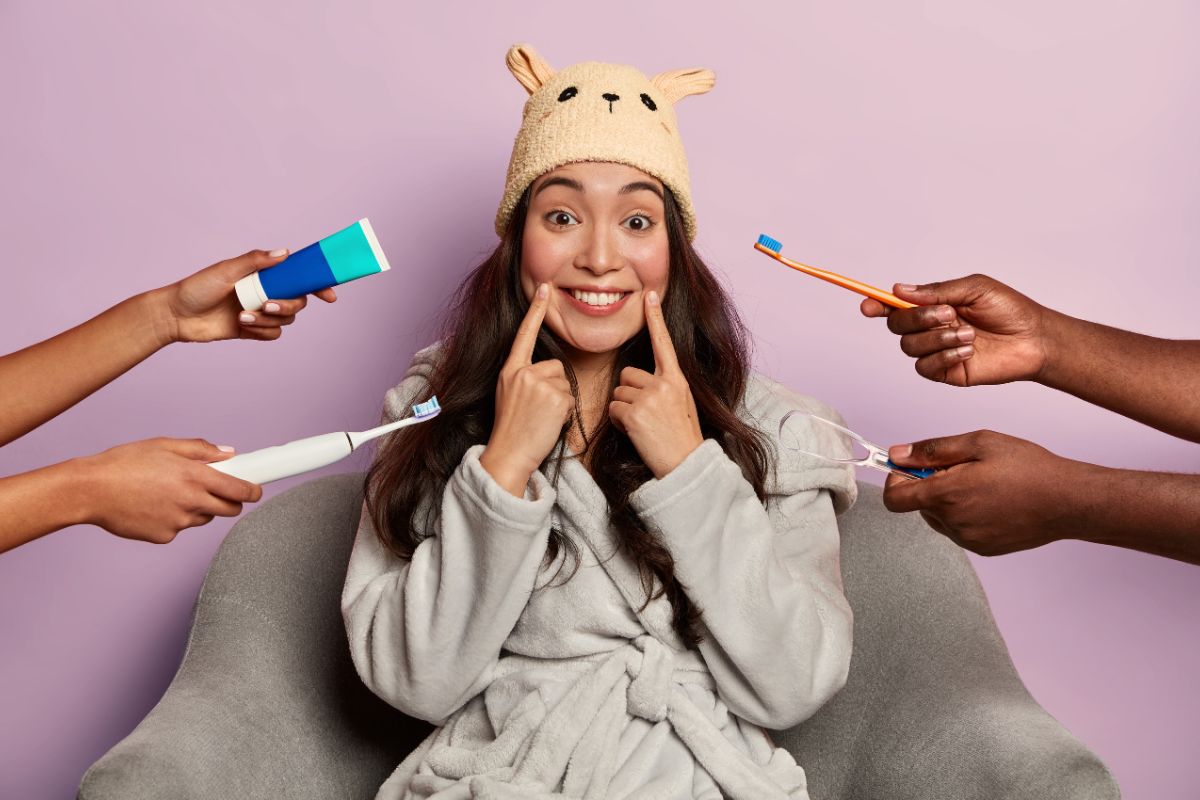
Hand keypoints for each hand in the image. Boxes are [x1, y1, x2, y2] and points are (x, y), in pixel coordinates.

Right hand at [77, 438, 262, 543]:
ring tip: (169, 492)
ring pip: (202, 518)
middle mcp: (191, 502)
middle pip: (229, 510)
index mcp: (195, 477)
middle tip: (216, 490)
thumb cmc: (124, 463)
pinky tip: (152, 505)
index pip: (240, 490)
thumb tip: (229, 453)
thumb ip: (201, 450)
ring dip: (198, 508)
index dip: (253, 491)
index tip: (257, 490)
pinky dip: (173, 518)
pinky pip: (179, 528)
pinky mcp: (163, 537)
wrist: (89, 490)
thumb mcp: (164, 446)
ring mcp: (178, 522)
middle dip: (230, 501)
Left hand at [156, 250, 337, 343]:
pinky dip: (262, 331)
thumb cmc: (197, 288)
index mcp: (263, 274)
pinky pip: (274, 334)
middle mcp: (265, 291)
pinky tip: (243, 326)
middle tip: (267, 305)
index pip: (298, 277)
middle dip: (286, 305)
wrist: (177, 316)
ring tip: (243, 317)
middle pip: (297, 300)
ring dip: (268, 319)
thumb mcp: (226, 270)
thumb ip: (256, 261)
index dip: (317, 284)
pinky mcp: (254, 330)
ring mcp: (260, 311)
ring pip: (286, 319)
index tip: (330, 295)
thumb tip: (285, 253)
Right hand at [480, 284, 574, 496]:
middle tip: (538, 410)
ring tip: (542, 417)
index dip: (535, 310)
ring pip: (565, 382)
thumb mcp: (508, 395)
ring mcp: (538, 383)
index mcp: (510, 370)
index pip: (525, 334)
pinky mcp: (555, 396)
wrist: (508, 454)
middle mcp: (522, 372)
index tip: (544, 287)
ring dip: (560, 399)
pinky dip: (564, 411)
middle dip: (554, 386)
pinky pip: (570, 397)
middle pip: (555, 366)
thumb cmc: (511, 429)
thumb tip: (547, 370)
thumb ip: (523, 377)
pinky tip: (549, 422)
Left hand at [609, 291, 702, 478]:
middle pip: (627, 375)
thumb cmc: (682, 437)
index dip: (656, 319)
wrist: (685, 465)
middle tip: (645, 415)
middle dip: (629, 393)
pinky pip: (613, 409)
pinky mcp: (634, 413)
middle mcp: (664, 384)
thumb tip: (640, 379)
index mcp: (677, 379)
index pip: (663, 344)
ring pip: (618, 393)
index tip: (650, 295)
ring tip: (643, 426)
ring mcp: (649, 398)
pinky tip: (635, 433)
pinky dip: (618, 422)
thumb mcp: (682, 404)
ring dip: (623, 410)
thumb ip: (665, 386)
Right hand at [860, 274, 1048, 386]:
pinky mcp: (945, 372)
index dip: (877, 305)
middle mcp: (930, 328)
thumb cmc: (1010, 310)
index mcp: (934, 305)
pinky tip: (967, 351)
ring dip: (937, 338)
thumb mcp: (974, 288)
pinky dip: (944, 356)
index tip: (868, 305)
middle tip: (947, 313)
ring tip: (968, 334)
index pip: (896, 305)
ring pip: (909, 347)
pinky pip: (925, 367)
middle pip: (897, 325)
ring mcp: (936, 351)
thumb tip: (900, 290)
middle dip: (917, 319)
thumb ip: (936, 290)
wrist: (1034, 340)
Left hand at [881, 430, 1078, 555]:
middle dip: (929, 485)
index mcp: (947, 495)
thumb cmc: (1028, 467)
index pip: (894, 499)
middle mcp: (953, 523)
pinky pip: (959, 530)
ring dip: (948, 501)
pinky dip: (966, 515)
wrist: (1069, 501)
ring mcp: (968, 540)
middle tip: (962, 468)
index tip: (911, 466)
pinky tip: (993, 501)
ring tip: (982, 484)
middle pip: (918, 506)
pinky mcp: (983, 548)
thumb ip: (933, 450)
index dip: (896, 480)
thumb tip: (897, 454)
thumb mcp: (979, 443)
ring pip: (939, 518)